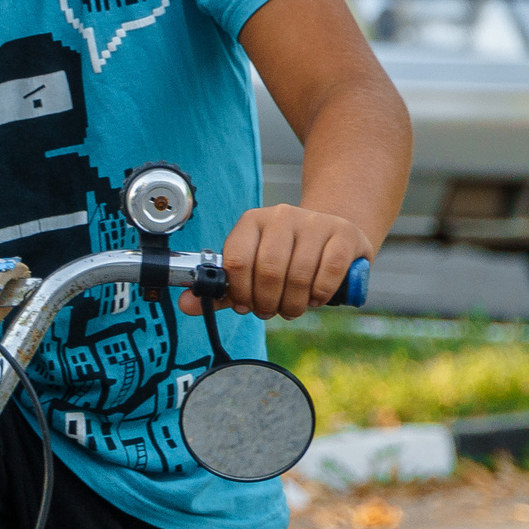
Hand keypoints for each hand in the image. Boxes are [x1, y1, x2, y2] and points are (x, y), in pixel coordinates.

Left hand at [181, 204, 370, 319]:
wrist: (334, 231)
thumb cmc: (287, 255)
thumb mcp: (252, 269)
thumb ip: (223, 289)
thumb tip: (186, 305)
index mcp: (252, 222)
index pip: (236, 261)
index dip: (240, 293)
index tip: (245, 306)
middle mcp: (281, 216)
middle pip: (267, 270)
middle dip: (267, 302)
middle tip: (270, 311)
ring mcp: (314, 222)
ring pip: (298, 274)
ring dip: (293, 304)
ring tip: (292, 308)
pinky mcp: (342, 234)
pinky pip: (328, 272)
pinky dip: (320, 294)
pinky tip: (315, 297)